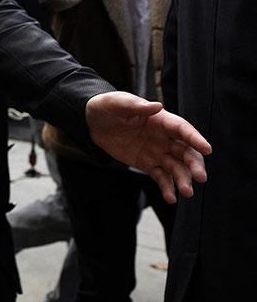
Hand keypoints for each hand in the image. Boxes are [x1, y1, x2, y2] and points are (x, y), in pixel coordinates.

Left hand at [84, 92, 211, 202]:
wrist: (94, 122)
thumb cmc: (109, 107)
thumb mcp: (119, 103)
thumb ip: (136, 106)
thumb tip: (156, 106)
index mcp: (161, 120)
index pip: (183, 130)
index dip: (195, 139)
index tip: (207, 149)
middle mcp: (165, 138)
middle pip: (185, 152)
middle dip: (194, 164)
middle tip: (200, 178)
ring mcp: (158, 152)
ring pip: (176, 167)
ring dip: (183, 179)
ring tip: (187, 192)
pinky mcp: (148, 164)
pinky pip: (161, 177)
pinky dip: (166, 187)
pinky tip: (170, 198)